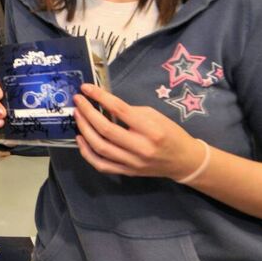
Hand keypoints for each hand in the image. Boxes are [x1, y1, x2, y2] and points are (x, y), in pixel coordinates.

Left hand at [73, 84, 205, 180]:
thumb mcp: (155, 115)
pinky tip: (81, 138)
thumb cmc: (171, 133)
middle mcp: (140, 148)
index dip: (100, 97)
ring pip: (100, 148)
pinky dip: (87, 152)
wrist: (184, 161)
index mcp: (151, 130)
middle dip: (87, 113)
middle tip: (78, 101)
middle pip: (106, 130)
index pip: (120, 110)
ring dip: (84, 130)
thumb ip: (130, 111)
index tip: (86, 88)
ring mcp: (132, 163)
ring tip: (77, 116)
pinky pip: (101, 165)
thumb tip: (104, 104)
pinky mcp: (127, 172)